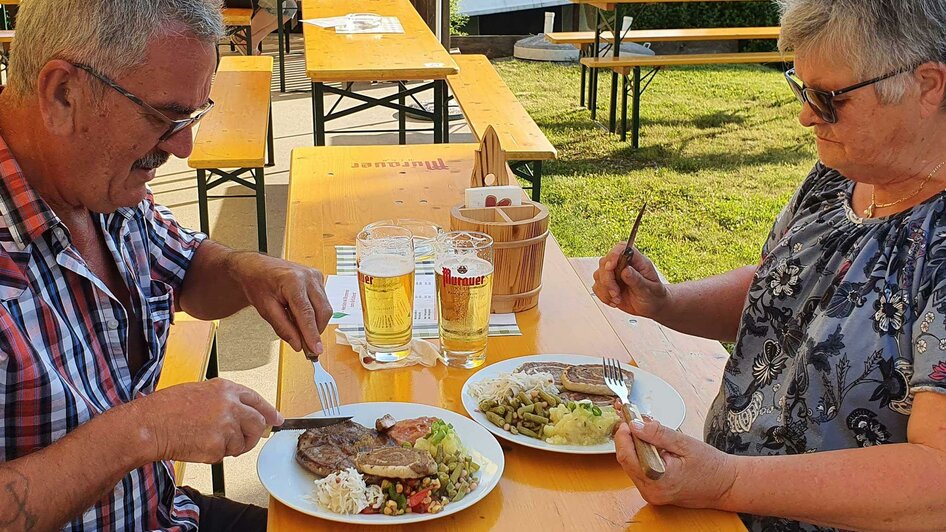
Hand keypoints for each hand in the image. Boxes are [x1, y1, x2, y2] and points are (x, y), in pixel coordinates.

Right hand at [132, 378, 282, 463]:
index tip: (276, 419)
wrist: (148, 425)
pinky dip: (213, 455)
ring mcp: (226, 427)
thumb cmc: (166, 408)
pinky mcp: (217, 446)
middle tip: (247, 440)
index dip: (269, 411)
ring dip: (230, 446)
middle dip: (254, 435)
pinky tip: (196, 445)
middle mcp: (230, 406)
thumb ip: (224, 400)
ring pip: (241, 443)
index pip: (257, 400)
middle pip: (257, 424)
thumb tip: (242, 412)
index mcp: (226, 389)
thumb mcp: (199, 392)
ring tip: (206, 439)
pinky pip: (223, 455)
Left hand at [227, 252, 331, 354]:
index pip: (307, 314)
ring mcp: (315, 276)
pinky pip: (323, 302)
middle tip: (307, 346)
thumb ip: (283, 328)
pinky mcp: (318, 279)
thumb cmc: (258, 283)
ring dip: (316, 323)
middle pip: (322, 311)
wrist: (256, 267)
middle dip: (316, 331)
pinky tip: (301, 314)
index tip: (315, 350)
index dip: (313, 334)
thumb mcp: (266, 309)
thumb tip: (298, 344)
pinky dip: (315, 313)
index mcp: (293, 281)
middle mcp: (308, 277)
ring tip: (299, 326)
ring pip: (325, 308)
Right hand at [592, 243, 667, 318]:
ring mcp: (614, 274)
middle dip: (607, 280)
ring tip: (618, 298)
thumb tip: (626, 270)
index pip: (621, 248)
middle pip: (605, 262)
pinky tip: (614, 301)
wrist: (653, 306)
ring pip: (598, 275)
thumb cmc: (655, 295)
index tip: (611, 267)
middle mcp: (623, 265)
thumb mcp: (649, 289)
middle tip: (616, 292)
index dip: (613, 255)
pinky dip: (603, 296)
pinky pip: (597, 287)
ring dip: (605, 290)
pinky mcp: (608, 285)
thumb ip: (637, 280)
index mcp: (637, 261)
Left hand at [614, 416, 735, 508]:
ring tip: (649, 433)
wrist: (727, 486)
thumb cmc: (711, 467)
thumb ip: (658, 434)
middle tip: (637, 421)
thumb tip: (636, 425)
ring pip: (631, 465)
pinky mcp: (654, 493)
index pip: (627, 455)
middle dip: (629, 439)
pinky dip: (642, 457)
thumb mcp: (684, 443)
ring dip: (635, 447)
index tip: (628, 419)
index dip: (624, 435)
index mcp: (657, 480)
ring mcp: (651, 494)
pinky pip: (640, 471)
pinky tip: (653, 447)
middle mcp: (650, 491)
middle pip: (626, 460)